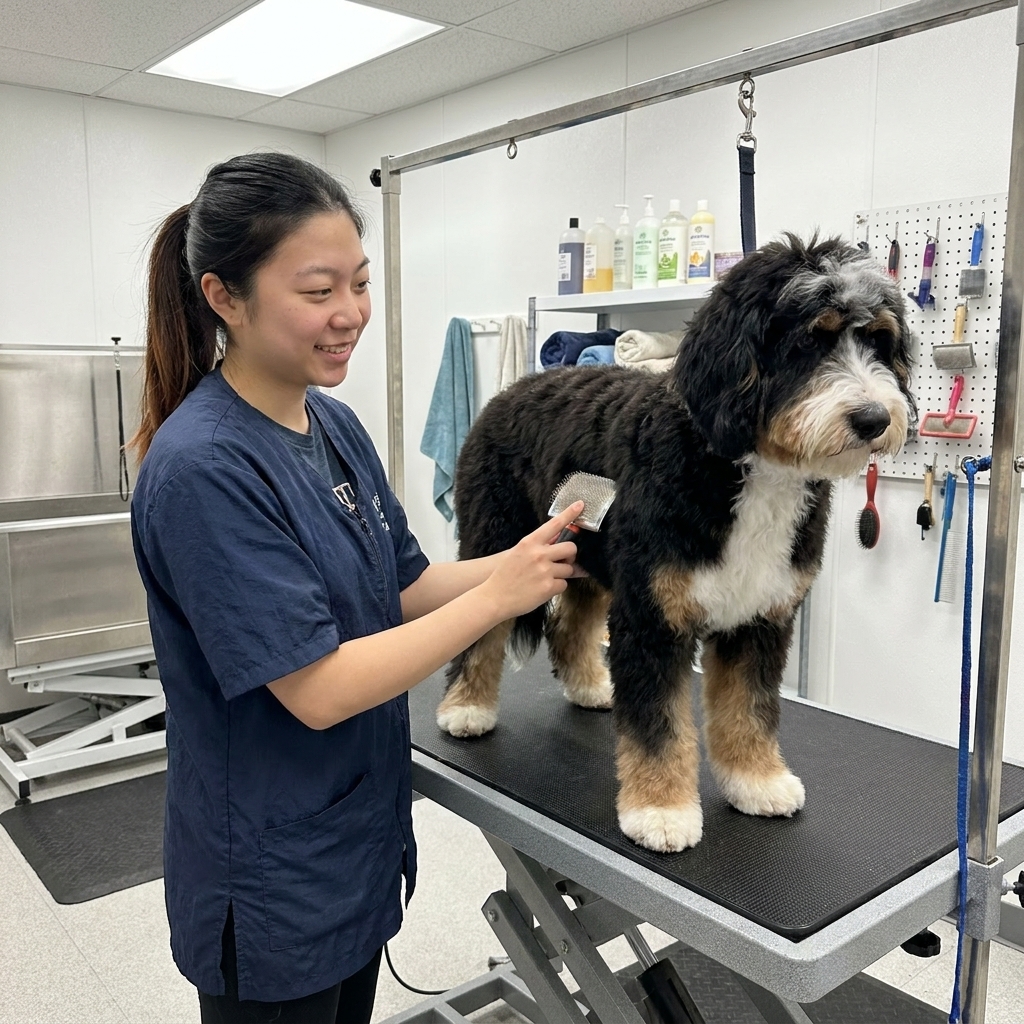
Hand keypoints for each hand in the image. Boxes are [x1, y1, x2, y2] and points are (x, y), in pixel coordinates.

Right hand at [482, 502, 583, 618]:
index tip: (580, 505)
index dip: (569, 513)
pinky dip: (556, 588)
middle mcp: (539, 555)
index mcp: (529, 543)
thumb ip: (537, 545)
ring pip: (569, 569)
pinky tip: (542, 589)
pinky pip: (563, 585)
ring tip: (544, 579)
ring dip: (561, 574)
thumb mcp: (517, 553)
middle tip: (563, 561)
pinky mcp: (549, 588)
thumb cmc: (505, 576)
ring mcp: (545, 571)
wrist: (494, 598)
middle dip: (570, 556)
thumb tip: (555, 537)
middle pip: (570, 548)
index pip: (554, 524)